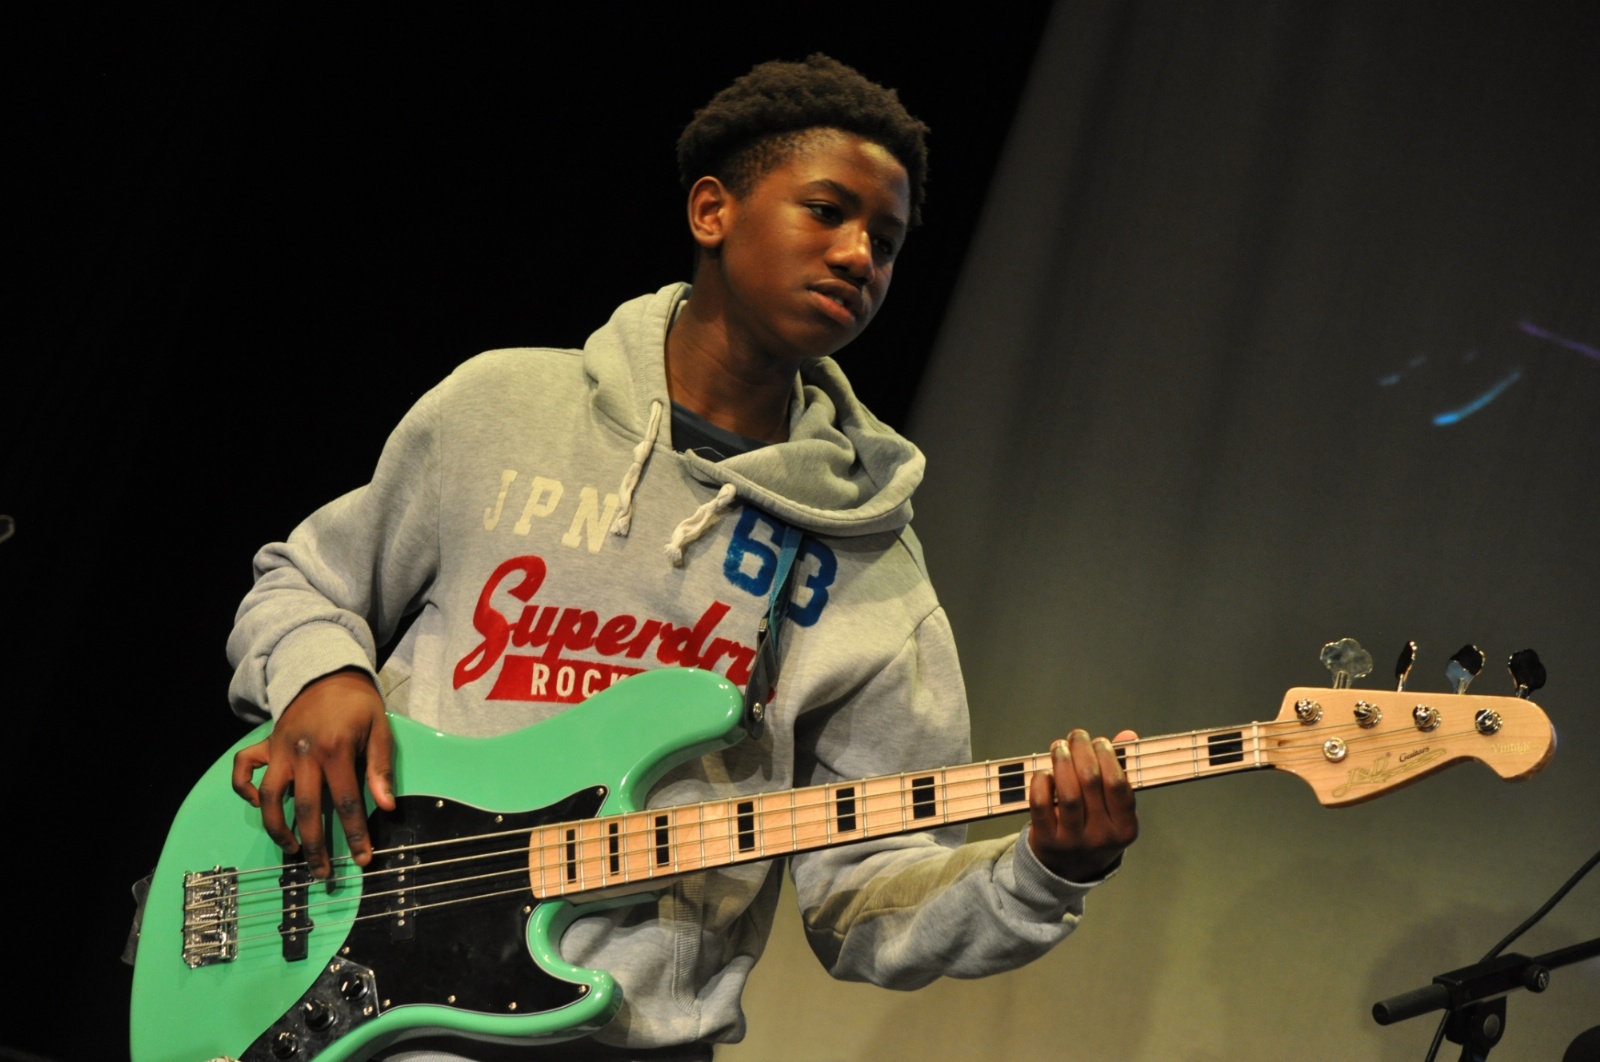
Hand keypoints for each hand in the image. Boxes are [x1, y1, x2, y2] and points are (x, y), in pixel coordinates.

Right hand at [231, 669, 395, 878]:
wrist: (325, 670)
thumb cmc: (358, 703)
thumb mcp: (380, 728)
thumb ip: (380, 768)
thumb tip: (387, 806)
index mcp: (336, 750)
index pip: (346, 802)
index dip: (354, 833)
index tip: (361, 859)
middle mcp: (304, 754)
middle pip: (306, 809)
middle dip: (315, 845)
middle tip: (323, 873)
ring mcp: (280, 750)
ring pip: (269, 797)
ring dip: (277, 828)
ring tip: (291, 849)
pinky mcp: (266, 744)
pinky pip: (244, 768)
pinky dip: (245, 788)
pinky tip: (259, 805)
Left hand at [1027, 728, 1138, 881]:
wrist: (1069, 870)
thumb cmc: (1095, 828)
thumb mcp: (1115, 810)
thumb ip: (1120, 771)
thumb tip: (1128, 735)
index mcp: (1125, 828)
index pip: (1118, 785)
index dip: (1108, 756)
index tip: (1099, 741)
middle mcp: (1101, 837)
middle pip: (1091, 782)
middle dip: (1083, 751)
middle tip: (1076, 736)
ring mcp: (1073, 841)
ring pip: (1067, 793)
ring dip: (1062, 762)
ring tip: (1059, 747)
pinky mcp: (1047, 841)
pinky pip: (1041, 805)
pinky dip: (1041, 783)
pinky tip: (1044, 772)